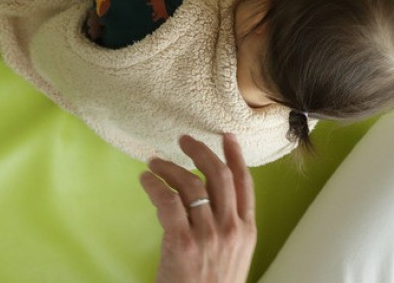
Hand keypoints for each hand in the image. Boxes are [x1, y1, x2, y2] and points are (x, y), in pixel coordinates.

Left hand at [140, 133, 256, 282]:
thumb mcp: (235, 258)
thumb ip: (229, 230)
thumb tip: (212, 204)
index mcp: (248, 231)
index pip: (245, 183)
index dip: (236, 156)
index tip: (226, 137)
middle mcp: (231, 228)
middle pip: (218, 175)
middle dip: (201, 152)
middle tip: (184, 141)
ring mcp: (208, 235)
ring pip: (191, 184)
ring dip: (170, 168)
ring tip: (155, 164)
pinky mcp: (182, 244)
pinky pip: (168, 202)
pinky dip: (155, 186)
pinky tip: (146, 182)